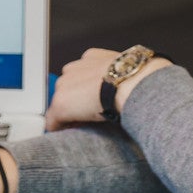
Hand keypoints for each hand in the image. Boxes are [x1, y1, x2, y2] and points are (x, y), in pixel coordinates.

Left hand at [45, 49, 171, 129]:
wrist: (133, 84)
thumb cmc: (139, 78)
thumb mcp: (129, 69)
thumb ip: (121, 74)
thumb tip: (132, 84)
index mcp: (92, 57)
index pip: (80, 74)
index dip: (85, 89)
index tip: (92, 99)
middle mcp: (74, 68)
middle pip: (67, 88)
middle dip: (75, 101)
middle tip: (88, 114)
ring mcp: (65, 86)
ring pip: (61, 103)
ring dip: (69, 114)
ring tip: (82, 125)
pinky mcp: (61, 104)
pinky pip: (53, 121)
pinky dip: (59, 129)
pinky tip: (67, 134)